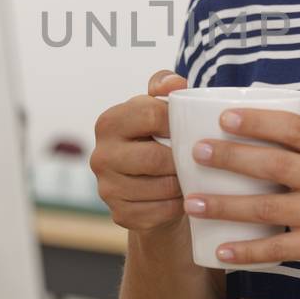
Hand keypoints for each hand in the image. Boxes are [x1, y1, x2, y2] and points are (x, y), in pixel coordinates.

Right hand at [88, 69, 190, 233]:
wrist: (148, 184)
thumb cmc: (157, 137)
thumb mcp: (158, 106)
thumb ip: (164, 85)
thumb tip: (175, 84)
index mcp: (108, 122)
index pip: (151, 115)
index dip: (179, 121)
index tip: (192, 127)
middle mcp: (100, 156)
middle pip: (155, 158)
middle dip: (182, 159)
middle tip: (199, 158)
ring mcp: (107, 188)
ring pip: (161, 188)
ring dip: (183, 183)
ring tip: (193, 176)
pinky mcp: (120, 214)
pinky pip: (161, 211)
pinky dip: (178, 205)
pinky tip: (183, 196)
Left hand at [182, 106, 299, 284]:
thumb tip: (265, 130)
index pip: (294, 129)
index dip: (257, 122)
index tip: (225, 117)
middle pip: (273, 166)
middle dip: (230, 158)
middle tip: (197, 152)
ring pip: (266, 208)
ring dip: (225, 206)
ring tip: (192, 202)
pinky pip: (277, 249)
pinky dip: (247, 251)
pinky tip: (220, 249)